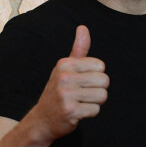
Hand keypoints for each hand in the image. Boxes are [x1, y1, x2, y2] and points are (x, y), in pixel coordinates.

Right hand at [34, 25, 108, 141]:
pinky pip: (95, 110)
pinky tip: (78, 112)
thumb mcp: (65, 68)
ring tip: (81, 103)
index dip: (96, 75)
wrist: (41, 119)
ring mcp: (66, 95)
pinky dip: (90, 113)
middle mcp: (64, 77)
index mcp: (65, 64)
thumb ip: (78, 49)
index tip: (82, 81)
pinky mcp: (70, 111)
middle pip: (104, 80)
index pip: (100, 66)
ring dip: (95, 102)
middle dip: (99, 89)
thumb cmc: (58, 90)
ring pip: (102, 96)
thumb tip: (83, 27)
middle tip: (83, 94)